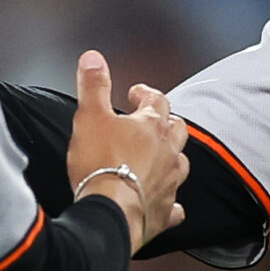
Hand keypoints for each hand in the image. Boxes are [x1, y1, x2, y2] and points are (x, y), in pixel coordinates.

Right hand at [69, 50, 187, 251]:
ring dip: (172, 156)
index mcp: (151, 126)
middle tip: (154, 120)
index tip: (135, 93)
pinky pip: (174, 206)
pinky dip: (171, 203)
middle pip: (176, 129)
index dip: (146, 93)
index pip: (156, 100)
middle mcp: (167, 152)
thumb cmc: (100, 164)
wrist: (110, 212)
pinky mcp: (164, 211)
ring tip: (162, 155)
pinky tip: (168, 204)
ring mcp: (169, 182)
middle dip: (166, 121)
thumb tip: (93, 58)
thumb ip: (93, 86)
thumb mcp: (89, 116)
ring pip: (180, 163)